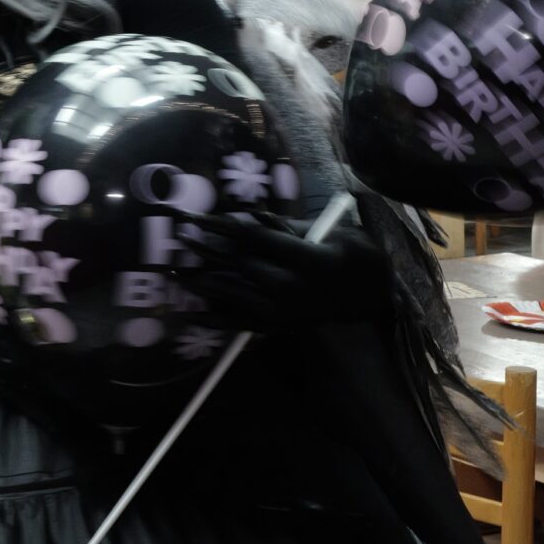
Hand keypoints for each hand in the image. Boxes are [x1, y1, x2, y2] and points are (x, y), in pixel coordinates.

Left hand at [171, 203, 391, 328]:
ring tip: (175, 271)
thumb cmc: (350, 256)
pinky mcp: (278, 326)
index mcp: (307, 259)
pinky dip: (213, 319)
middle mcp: (293, 288)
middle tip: (178, 237)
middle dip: (205, 251)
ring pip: (234, 295)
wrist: (368, 299)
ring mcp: (284, 311)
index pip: (254, 239)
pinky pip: (240, 324)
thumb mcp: (327, 233)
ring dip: (201, 284)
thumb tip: (247, 219)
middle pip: (239, 266)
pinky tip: (189, 312)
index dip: (220, 226)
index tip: (194, 217)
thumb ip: (285, 227)